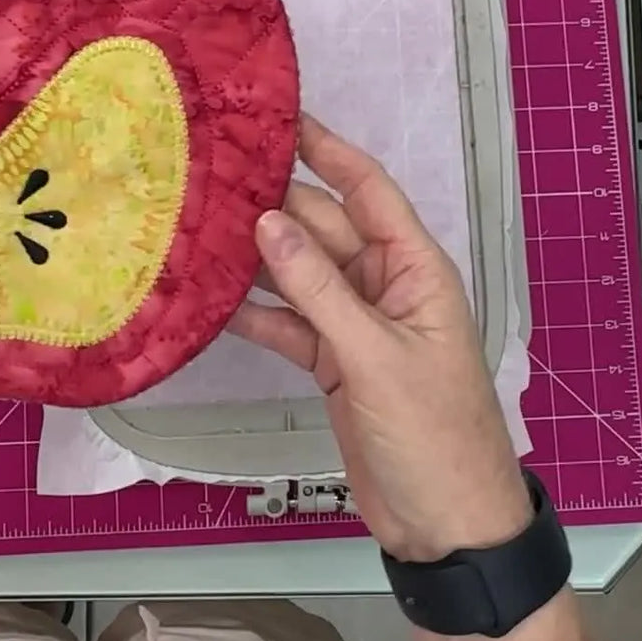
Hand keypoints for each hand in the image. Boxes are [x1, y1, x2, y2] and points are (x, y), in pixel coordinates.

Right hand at [229, 115, 528, 561]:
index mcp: (415, 271)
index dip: (326, 150)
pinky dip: (254, 314)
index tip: (279, 117)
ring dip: (255, 258)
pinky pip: (288, 323)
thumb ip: (318, 290)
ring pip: (299, 275)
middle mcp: (385, 288)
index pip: (367, 191)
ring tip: (196, 227)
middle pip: (322, 229)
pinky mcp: (333, 364)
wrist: (446, 523)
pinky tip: (211, 298)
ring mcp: (357, 326)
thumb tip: (269, 224)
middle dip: (273, 204)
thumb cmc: (435, 437)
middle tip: (209, 176)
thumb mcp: (375, 357)